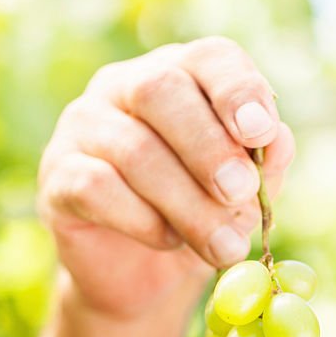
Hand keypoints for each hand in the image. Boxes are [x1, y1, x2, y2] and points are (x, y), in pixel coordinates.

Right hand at [38, 37, 294, 319]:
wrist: (144, 278)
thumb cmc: (200, 219)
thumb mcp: (245, 194)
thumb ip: (265, 165)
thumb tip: (277, 140)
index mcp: (182, 76)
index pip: (209, 58)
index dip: (237, 90)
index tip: (260, 132)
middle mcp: (124, 87)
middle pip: (161, 91)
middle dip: (209, 147)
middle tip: (240, 193)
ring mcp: (83, 127)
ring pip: (134, 148)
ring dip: (188, 203)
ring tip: (223, 247)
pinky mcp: (57, 177)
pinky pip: (97, 187)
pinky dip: (144, 220)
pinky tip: (170, 241)